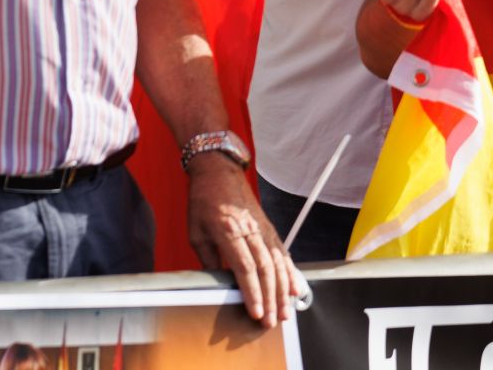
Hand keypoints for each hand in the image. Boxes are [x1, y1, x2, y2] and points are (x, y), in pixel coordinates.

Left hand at [186, 160, 302, 327]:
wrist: (218, 171)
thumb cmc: (204, 200)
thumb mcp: (195, 231)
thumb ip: (207, 259)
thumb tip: (215, 284)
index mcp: (229, 231)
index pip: (245, 267)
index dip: (253, 292)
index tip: (256, 312)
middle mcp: (251, 230)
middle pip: (266, 269)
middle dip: (271, 299)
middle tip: (272, 322)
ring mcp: (263, 228)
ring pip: (278, 263)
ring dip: (284, 291)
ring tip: (286, 312)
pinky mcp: (269, 227)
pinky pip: (283, 252)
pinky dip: (291, 272)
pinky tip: (296, 288)